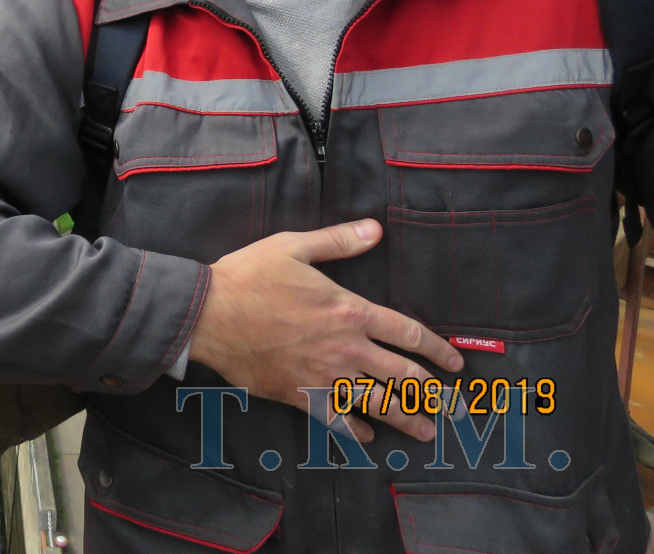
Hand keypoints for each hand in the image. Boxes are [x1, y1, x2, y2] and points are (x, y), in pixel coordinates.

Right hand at [187, 218, 462, 442]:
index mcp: (349, 310)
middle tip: (454, 408)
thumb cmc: (249, 276)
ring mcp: (323, 374)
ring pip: (376, 402)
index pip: (408, 333)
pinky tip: (367, 435)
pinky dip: (355, 429)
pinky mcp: (299, 392)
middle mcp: (345, 348)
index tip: (455, 364)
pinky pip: (336, 417)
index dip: (437, 350)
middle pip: (401, 375)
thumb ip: (338, 241)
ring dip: (406, 419)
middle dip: (432, 393)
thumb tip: (374, 229)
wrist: (209, 314)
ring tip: (426, 432)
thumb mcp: (293, 246)